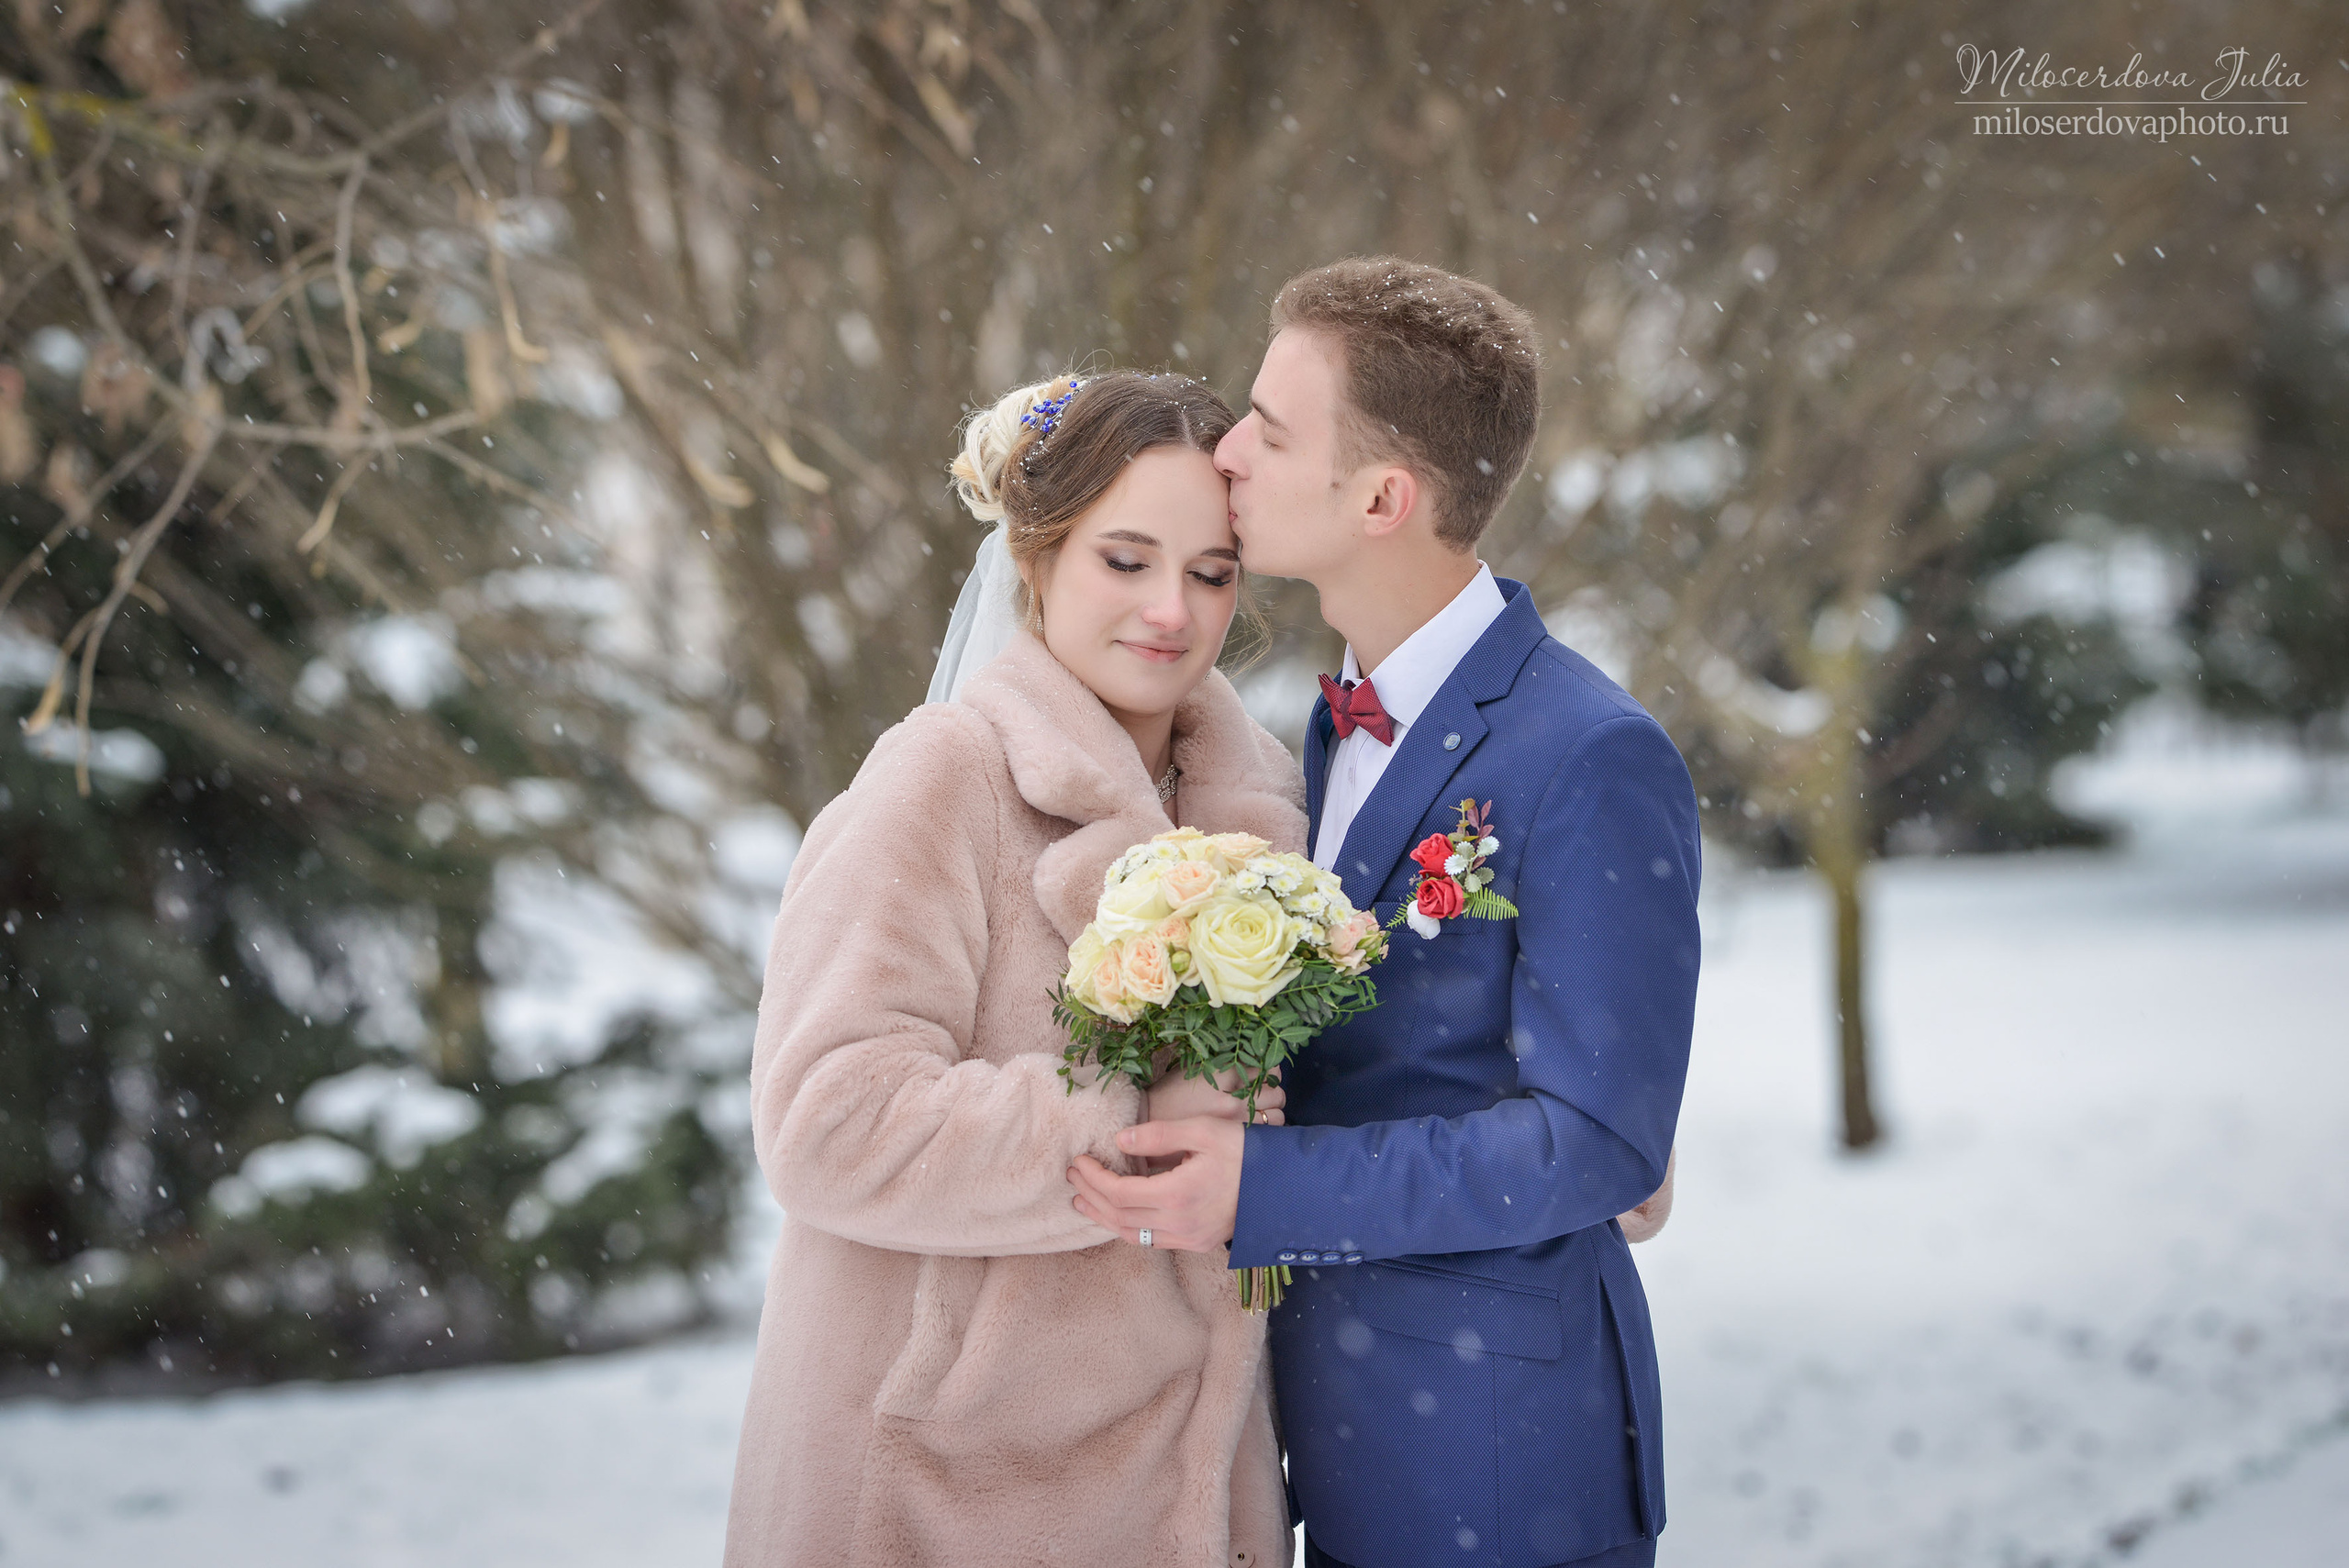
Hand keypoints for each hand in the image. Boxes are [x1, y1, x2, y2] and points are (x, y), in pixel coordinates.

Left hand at [1068, 1116, 1245, 1252]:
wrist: (1285, 1183)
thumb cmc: (1246, 1150)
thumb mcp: (1203, 1130)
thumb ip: (1159, 1135)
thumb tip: (1119, 1140)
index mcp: (1178, 1194)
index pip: (1120, 1191)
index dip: (1094, 1178)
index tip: (1079, 1161)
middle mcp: (1180, 1223)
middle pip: (1120, 1217)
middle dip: (1091, 1197)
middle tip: (1072, 1178)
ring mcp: (1190, 1238)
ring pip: (1133, 1236)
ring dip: (1105, 1218)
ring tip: (1083, 1201)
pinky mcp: (1198, 1244)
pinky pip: (1152, 1241)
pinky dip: (1129, 1228)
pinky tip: (1119, 1215)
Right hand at [1145, 1067, 1283, 1127]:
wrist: (1148, 1125)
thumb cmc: (1168, 1096)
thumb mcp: (1192, 1070)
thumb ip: (1221, 1066)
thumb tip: (1249, 1061)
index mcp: (1224, 1071)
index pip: (1265, 1067)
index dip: (1267, 1072)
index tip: (1261, 1076)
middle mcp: (1235, 1094)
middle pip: (1276, 1091)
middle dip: (1272, 1093)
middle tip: (1261, 1097)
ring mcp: (1238, 1120)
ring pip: (1277, 1114)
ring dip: (1271, 1113)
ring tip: (1258, 1115)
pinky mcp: (1235, 1139)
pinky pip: (1267, 1135)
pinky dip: (1266, 1132)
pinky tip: (1253, 1131)